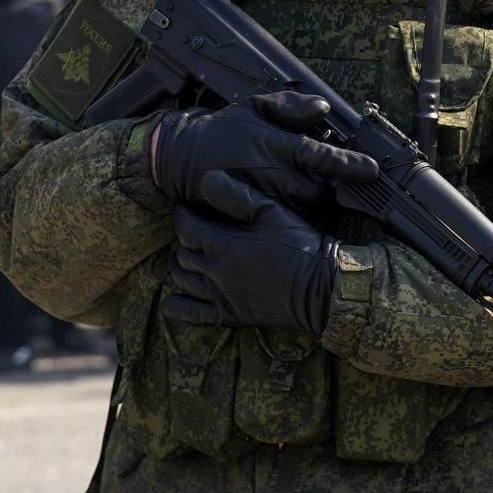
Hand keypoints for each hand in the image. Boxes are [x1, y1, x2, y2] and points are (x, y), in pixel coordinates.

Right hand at [147, 92, 377, 213]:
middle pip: (320, 192)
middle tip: (333, 184)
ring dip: (314, 204)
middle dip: (331, 191)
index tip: (372, 171)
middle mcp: (272, 172)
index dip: (350, 164)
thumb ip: (291, 106)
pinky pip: (283, 220)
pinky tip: (291, 206)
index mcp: (277, 144)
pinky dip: (293, 215)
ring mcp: (261, 197)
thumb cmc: (225, 129)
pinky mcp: (250, 214)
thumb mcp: (254, 106)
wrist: (182, 157)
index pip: (322, 156)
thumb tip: (323, 108)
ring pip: (304, 209)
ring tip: (310, 194)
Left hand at [164, 177, 337, 346]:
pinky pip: (192, 315)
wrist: (320, 288)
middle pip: (182, 253)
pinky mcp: (230, 316)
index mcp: (223, 244)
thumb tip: (206, 177)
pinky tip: (172, 300)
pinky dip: (177, 307)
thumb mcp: (272, 213)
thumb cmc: (299, 246)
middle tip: (190, 231)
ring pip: (183, 280)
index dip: (182, 214)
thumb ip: (237, 196)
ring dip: (178, 266)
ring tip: (185, 256)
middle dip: (181, 239)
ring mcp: (221, 296)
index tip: (186, 208)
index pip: (186, 226)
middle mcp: (215, 272)